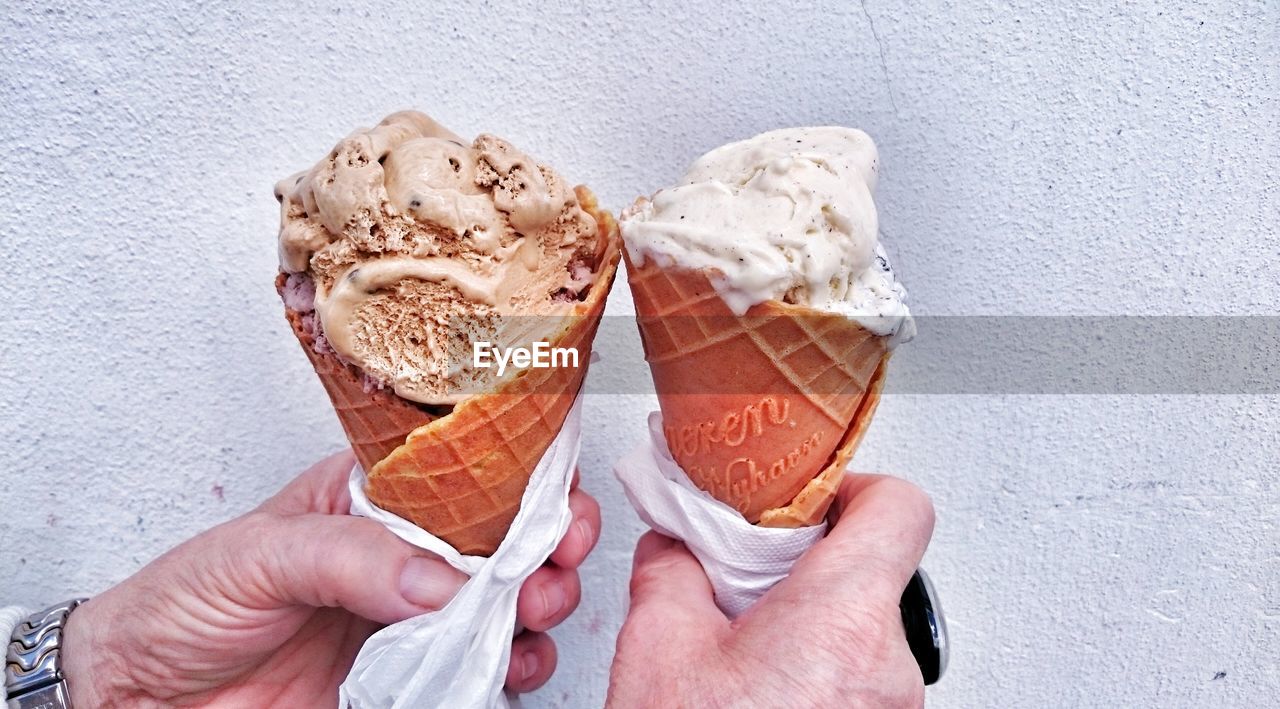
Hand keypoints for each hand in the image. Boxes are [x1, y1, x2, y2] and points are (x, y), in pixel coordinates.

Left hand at [60, 450, 600, 706]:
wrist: (143, 698)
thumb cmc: (184, 604)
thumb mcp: (259, 554)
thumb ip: (352, 557)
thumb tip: (443, 579)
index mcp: (374, 498)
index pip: (469, 472)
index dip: (529, 482)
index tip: (561, 506)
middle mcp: (405, 552)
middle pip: (507, 536)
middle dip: (549, 547)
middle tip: (552, 568)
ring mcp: (412, 615)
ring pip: (508, 601)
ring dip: (540, 605)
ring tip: (533, 615)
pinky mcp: (409, 677)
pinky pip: (481, 667)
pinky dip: (513, 665)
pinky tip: (510, 664)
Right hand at [608, 474, 934, 707]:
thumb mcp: (657, 651)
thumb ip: (670, 572)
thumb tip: (675, 546)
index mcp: (841, 621)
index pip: (899, 509)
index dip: (854, 489)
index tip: (809, 501)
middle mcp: (887, 670)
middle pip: (875, 574)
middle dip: (808, 569)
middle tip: (752, 581)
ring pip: (865, 634)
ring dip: (810, 627)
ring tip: (744, 650)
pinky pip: (860, 682)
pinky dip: (815, 673)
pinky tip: (758, 692)